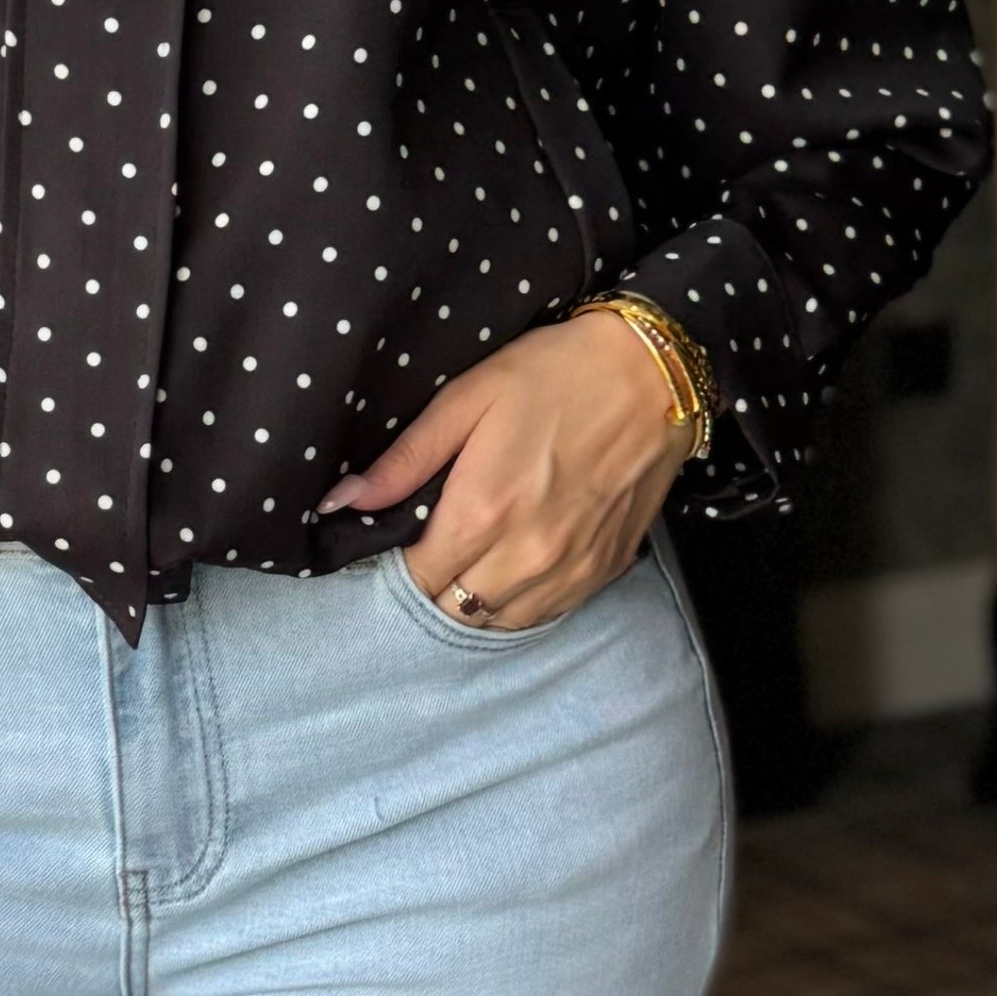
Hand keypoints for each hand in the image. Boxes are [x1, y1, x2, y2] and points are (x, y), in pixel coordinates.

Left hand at [321, 308, 695, 624]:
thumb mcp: (467, 399)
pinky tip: (515, 566)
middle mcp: (527, 554)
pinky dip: (521, 602)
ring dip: (475, 599)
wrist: (654, 374)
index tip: (401, 539)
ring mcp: (570, 568)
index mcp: (484, 511)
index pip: (417, 577)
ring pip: (498, 621)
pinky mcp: (604, 569)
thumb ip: (404, 460)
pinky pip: (546, 614)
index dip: (400, 563)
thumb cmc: (555, 374)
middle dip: (434, 585)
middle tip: (436, 548)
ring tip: (474, 558)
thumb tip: (342, 502)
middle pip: (454, 609)